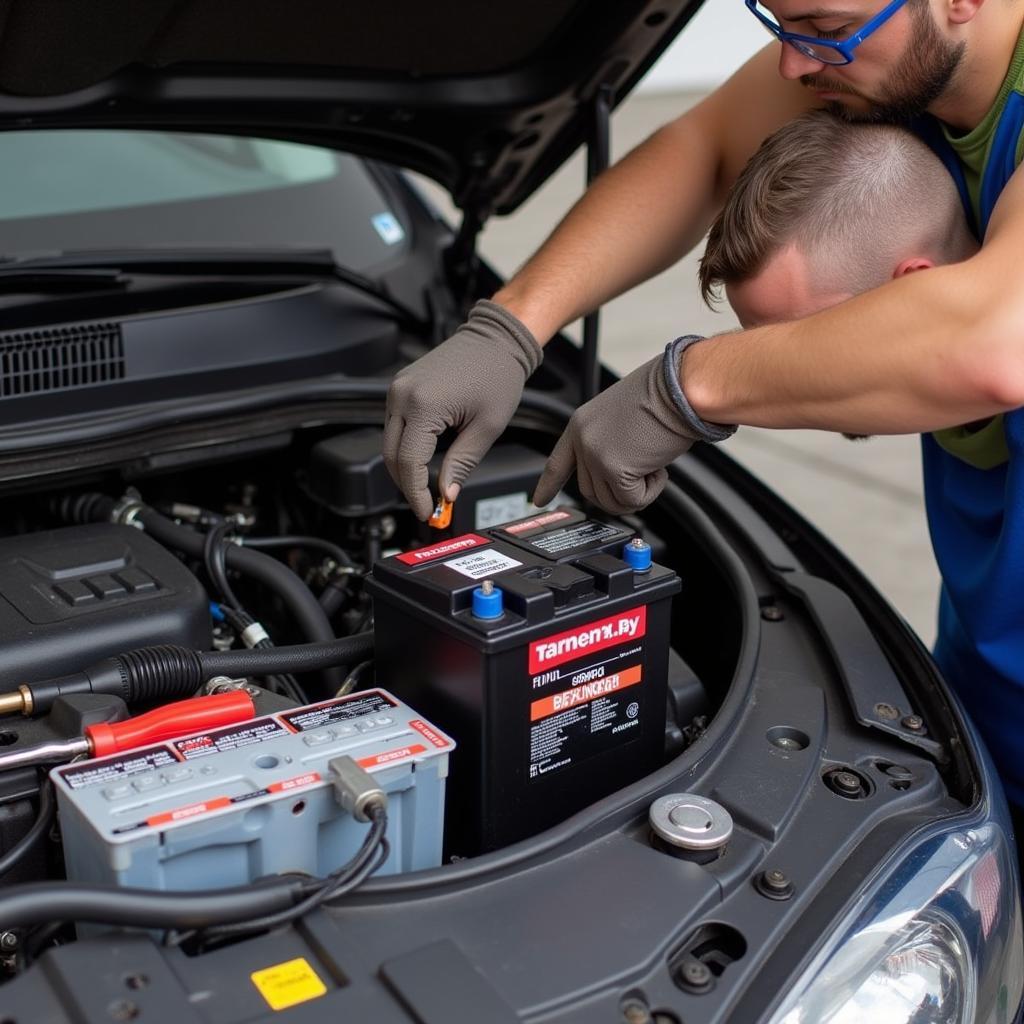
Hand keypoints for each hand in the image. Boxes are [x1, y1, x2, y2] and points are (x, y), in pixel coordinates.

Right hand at [383, 300, 542, 519]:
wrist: (496, 339)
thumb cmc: (498, 375)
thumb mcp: (487, 428)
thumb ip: (462, 464)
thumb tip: (446, 493)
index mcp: (423, 405)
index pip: (408, 464)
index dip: (416, 494)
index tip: (428, 512)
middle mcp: (402, 395)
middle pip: (391, 457)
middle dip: (407, 486)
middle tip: (427, 505)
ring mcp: (398, 389)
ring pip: (389, 443)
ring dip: (404, 469)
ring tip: (427, 488)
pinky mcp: (400, 387)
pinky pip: (394, 426)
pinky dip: (405, 448)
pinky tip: (423, 462)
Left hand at [533, 338, 734, 514]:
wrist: (680, 387)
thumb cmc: (664, 395)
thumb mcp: (622, 418)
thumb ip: (610, 444)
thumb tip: (617, 476)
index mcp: (581, 424)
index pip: (558, 463)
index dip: (548, 485)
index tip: (538, 500)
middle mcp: (583, 440)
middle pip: (590, 491)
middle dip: (619, 493)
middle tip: (644, 475)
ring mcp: (596, 455)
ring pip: (610, 501)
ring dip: (637, 493)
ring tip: (653, 466)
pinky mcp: (615, 469)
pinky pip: (631, 501)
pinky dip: (650, 492)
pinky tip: (659, 469)